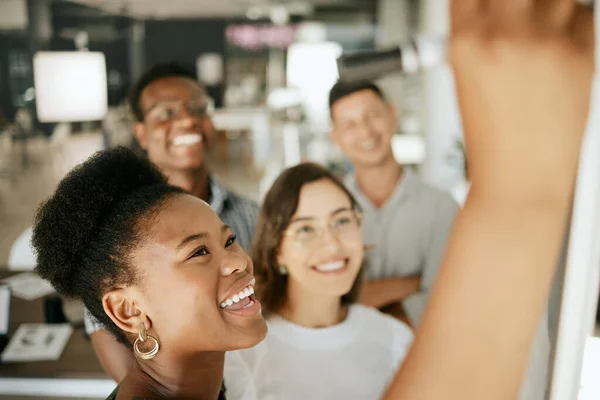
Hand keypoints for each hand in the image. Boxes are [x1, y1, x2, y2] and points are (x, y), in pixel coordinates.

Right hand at [450, 0, 593, 198]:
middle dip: (517, 2)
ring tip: (539, 29)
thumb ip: (475, 34)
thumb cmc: (492, 139)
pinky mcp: (582, 50)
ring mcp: (544, 40)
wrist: (522, 176)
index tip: (486, 3)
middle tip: (516, 14)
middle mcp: (504, 33)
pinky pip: (583, 11)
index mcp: (466, 41)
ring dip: (548, 5)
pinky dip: (573, 20)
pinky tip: (558, 44)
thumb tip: (487, 8)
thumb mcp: (464, 79)